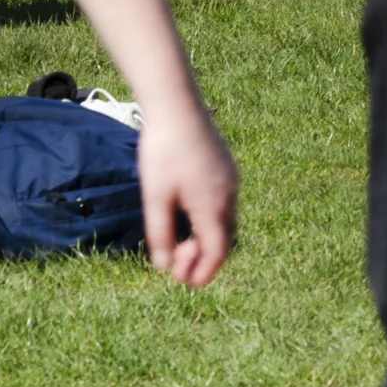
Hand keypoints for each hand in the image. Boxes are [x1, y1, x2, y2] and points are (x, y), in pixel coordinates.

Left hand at [134, 107, 237, 287]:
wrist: (176, 103)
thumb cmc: (163, 150)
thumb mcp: (155, 196)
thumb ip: (160, 234)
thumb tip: (164, 267)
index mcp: (213, 206)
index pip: (217, 253)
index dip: (203, 273)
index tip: (185, 283)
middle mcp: (229, 195)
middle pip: (223, 240)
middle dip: (201, 256)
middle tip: (174, 259)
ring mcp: (230, 179)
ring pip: (223, 221)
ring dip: (204, 236)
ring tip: (177, 237)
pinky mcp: (226, 166)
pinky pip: (222, 202)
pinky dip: (207, 218)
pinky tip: (185, 211)